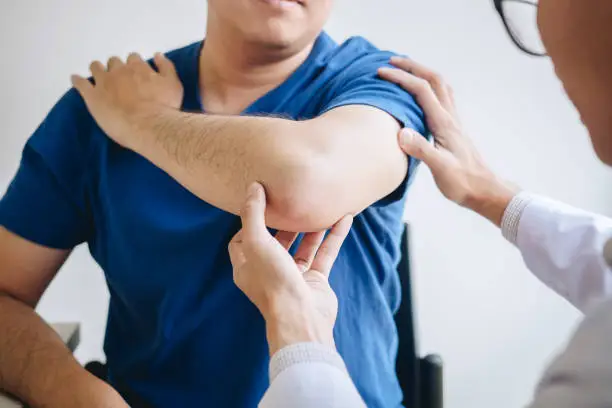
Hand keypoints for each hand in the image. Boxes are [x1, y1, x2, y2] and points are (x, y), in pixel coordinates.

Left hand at [71, 53, 183, 149]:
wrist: (149, 126)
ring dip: (97, 69)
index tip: (135, 74)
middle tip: (119, 79)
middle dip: (116, 68)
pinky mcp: (92, 96)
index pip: (133, 59)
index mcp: (138, 67)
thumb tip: (158, 55)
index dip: (133, 66)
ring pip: (96, 68)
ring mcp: (104, 82)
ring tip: (98, 76)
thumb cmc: (165, 108)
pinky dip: (77, 80)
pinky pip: (80, 83)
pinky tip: (76, 80)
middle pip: (114, 62)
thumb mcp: (174, 85)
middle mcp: (119, 71)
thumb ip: (167, 67)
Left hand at [229, 183, 352, 354]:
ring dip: (312, 227)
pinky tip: (344, 218)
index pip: (242, 241)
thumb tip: (252, 188)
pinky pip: (325, 254)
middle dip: (285, 222)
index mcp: (248, 267)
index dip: (249, 222)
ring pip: (303, 247)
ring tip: (320, 206)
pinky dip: (334, 237)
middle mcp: (269, 272)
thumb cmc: (273, 281)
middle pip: (275, 242)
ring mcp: (293, 277)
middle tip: (293, 201)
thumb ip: (253, 214)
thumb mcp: (256, 242)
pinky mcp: (315, 281)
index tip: (261, 204)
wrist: (301, 317)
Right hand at [378, 57, 517, 225]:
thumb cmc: (462, 182)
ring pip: (440, 86)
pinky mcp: (452, 129)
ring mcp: (453, 122)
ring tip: (406, 70)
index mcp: (444, 123)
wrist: (484, 190)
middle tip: (391, 61)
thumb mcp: (440, 168)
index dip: (401, 78)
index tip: (381, 72)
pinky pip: (441, 99)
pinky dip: (429, 88)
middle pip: (433, 80)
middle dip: (412, 66)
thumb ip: (421, 149)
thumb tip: (401, 132)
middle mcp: (450, 117)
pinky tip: (421, 96)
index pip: (421, 90)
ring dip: (422, 73)